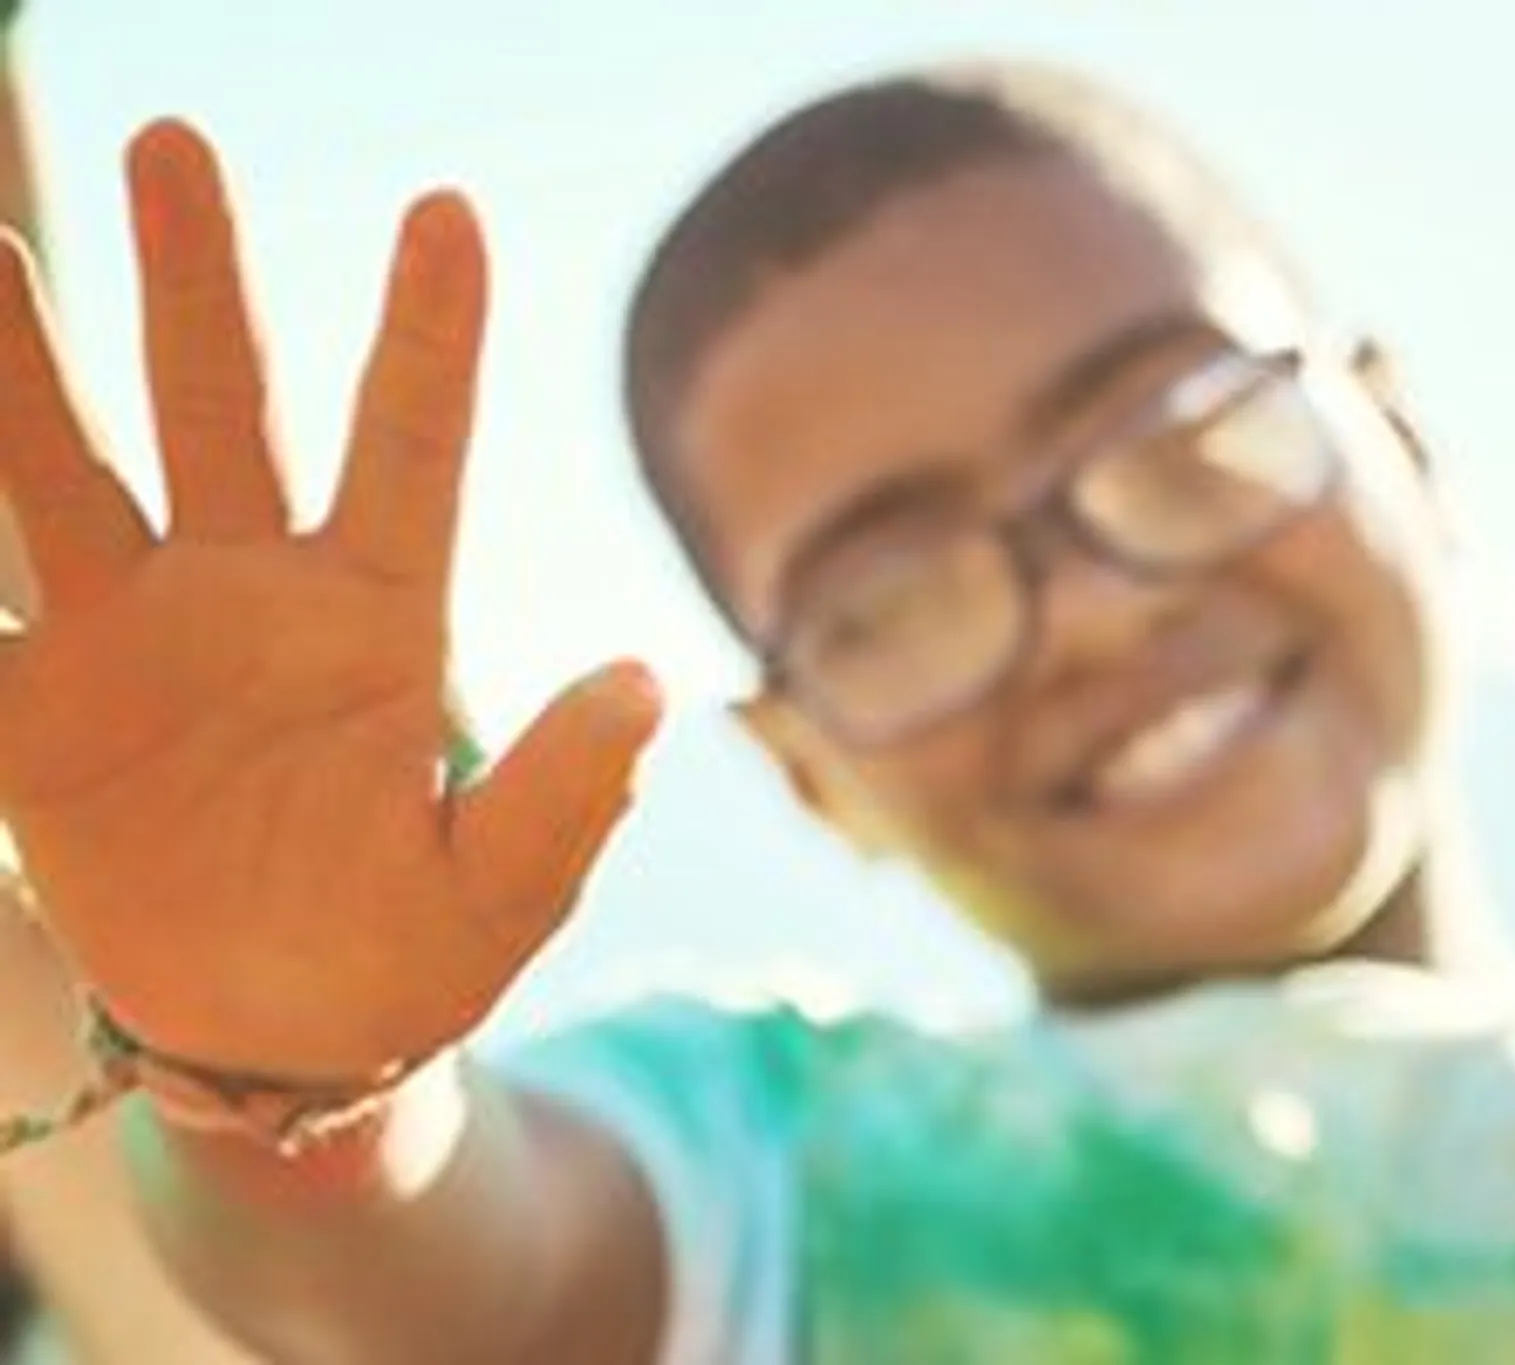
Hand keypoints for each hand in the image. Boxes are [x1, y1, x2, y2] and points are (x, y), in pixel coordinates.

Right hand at [0, 122, 661, 1076]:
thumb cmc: (410, 952)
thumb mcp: (500, 887)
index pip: (409, 447)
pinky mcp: (38, 708)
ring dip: (25, 364)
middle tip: (178, 139)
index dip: (427, 333)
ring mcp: (137, 640)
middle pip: (222, 409)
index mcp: (381, 621)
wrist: (280, 1032)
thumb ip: (564, 795)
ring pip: (67, 470)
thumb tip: (649, 683)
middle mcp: (255, 597)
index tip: (450, 210)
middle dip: (197, 281)